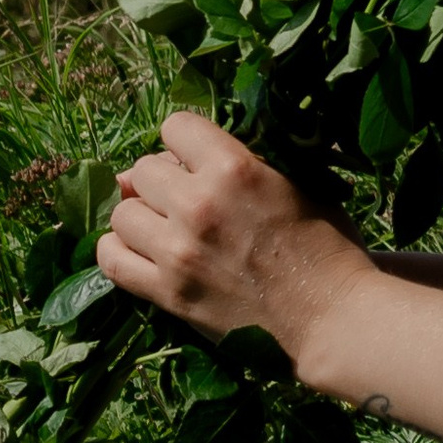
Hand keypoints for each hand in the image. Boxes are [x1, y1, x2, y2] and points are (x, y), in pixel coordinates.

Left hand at [96, 111, 364, 346]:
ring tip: (166, 229)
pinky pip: (112, 260)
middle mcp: (198, 204)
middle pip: (142, 170)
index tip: (198, 160)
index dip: (186, 142)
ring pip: (122, 214)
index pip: (175, 127)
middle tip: (186, 200)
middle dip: (162, 180)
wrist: (330, 315)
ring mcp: (178, 251)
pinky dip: (119, 251)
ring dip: (142, 217)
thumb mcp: (295, 183)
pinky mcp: (168, 293)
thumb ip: (239, 162)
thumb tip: (167, 161)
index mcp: (234, 169)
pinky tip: (142, 251)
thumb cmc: (325, 245)